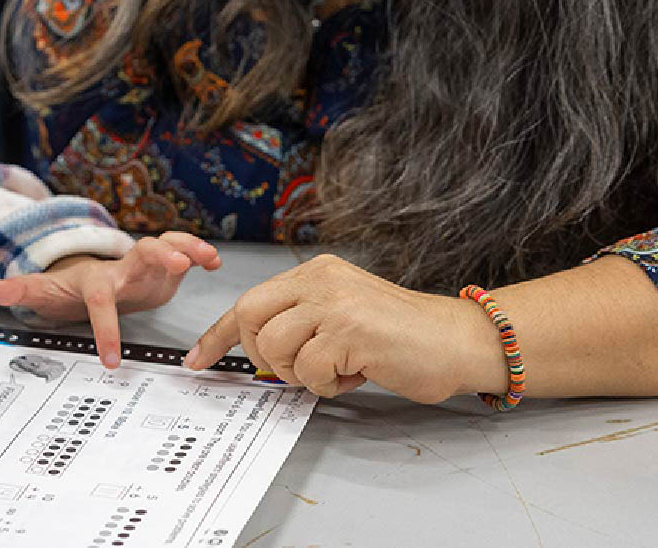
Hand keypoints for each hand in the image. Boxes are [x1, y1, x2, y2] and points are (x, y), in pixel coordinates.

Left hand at [0, 232, 221, 367]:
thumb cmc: (71, 287)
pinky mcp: (161, 268)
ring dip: (185, 248)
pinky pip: (181, 254)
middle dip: (159, 256)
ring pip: (165, 248)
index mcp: (96, 282)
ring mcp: (144, 265)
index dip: (104, 330)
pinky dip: (196, 253)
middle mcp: (123, 269)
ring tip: (206, 257)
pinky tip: (213, 262)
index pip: (99, 302)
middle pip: (140, 255)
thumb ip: (22, 290)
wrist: (91, 275)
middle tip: (177, 264)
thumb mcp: (45, 291)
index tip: (112, 361)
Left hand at [182, 254, 507, 402]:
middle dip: (262, 354)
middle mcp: (319, 280)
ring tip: (337, 369)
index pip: (248, 300)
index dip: (218, 334)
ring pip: (275, 347)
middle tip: (297, 367)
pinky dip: (327, 385)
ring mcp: (333, 303)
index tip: (199, 359)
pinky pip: (310, 371)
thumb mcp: (341, 315)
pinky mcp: (349, 330)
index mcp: (315, 273)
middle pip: (249, 318)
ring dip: (301, 373)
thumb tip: (258, 352)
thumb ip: (301, 324)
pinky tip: (355, 374)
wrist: (458, 340)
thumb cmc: (404, 336)